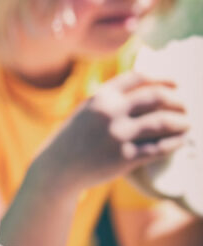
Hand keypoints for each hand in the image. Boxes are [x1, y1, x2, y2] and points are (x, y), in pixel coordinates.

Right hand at [38, 71, 187, 189]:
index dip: (163, 79)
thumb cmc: (74, 138)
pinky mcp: (125, 158)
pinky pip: (159, 148)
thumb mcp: (87, 110)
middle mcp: (110, 112)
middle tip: (185, 107)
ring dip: (182, 122)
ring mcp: (118, 135)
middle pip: (157, 97)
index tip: (176, 84)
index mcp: (101, 96)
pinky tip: (180, 141)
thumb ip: (111, 100)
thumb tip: (146, 92)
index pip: (140, 78)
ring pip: (163, 122)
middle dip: (177, 101)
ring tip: (187, 124)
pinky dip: (175, 143)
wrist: (57, 167)